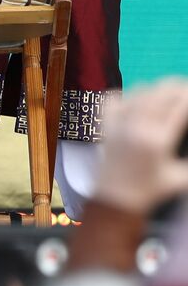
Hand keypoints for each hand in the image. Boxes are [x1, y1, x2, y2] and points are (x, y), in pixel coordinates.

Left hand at [93, 79, 187, 214]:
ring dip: (156, 88)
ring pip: (138, 93)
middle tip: (186, 89)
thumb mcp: (182, 179)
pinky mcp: (105, 126)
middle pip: (160, 93)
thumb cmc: (151, 190)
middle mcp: (137, 128)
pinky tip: (138, 99)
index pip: (179, 107)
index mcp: (158, 141)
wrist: (116, 199)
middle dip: (177, 87)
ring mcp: (119, 125)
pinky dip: (127, 94)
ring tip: (168, 92)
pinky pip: (112, 100)